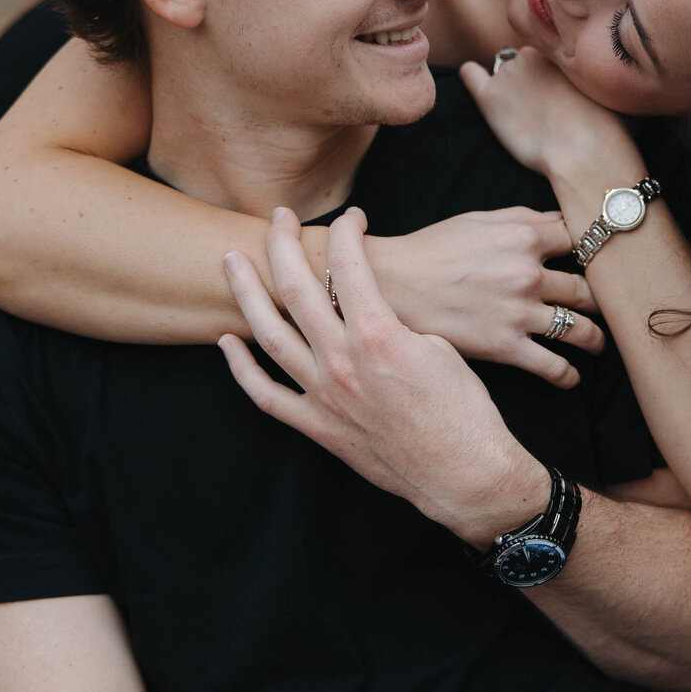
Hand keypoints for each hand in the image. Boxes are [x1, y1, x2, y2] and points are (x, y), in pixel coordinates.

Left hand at [219, 208, 548, 546]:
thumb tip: (370, 307)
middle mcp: (341, 360)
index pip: (348, 264)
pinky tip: (227, 341)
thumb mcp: (440, 347)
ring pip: (268, 334)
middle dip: (282, 243)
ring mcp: (323, 395)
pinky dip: (241, 368)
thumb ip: (396, 321)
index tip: (351, 218)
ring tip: (232, 261)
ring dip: (246, 292)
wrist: (463, 473)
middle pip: (295, 288)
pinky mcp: (317, 425)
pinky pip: (266, 394)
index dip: (346, 231)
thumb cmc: (464, 410)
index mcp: (378, 334)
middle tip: (278, 218)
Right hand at [367, 207, 603, 390]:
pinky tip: (570, 378)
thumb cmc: (431, 249)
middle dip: (602, 301)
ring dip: (595, 340)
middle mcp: (529, 274)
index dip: (596, 251)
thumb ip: (524, 218)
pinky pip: (553, 366)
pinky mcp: (507, 346)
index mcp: (524, 237)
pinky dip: (567, 375)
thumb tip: (560, 220)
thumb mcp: (478, 220)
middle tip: (610, 309)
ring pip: (580, 329)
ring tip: (598, 345)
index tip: (602, 263)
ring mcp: (520, 313)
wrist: (390, 285)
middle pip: (587, 289)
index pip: (582, 241)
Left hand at [461, 49, 641, 182]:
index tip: (561, 92)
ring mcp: (508, 74)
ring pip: (504, 73)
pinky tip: (476, 82)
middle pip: (525, 61)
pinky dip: (471, 76)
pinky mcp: (490, 97)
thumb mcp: (614, 85)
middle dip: (532, 78)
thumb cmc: (610, 125)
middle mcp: (531, 52)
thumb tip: (612, 70)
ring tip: (525, 112)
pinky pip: (470, 74)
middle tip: (546, 106)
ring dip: (511, 87)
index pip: (549, 51)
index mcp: (560, 46)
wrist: (585, 151)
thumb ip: (603, 70)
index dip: (554, 74)